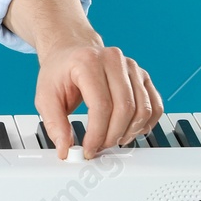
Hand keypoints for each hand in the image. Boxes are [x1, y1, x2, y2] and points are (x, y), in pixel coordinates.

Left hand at [3, 0, 163, 159]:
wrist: (70, 51)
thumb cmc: (60, 70)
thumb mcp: (45, 96)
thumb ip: (54, 124)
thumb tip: (65, 149)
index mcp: (88, 61)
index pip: (101, 105)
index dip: (97, 134)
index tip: (89, 148)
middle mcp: (113, 60)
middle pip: (125, 109)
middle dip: (113, 135)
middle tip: (100, 147)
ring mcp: (131, 67)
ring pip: (143, 109)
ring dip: (130, 132)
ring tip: (113, 139)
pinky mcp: (142, 75)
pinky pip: (155, 105)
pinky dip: (146, 124)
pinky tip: (130, 130)